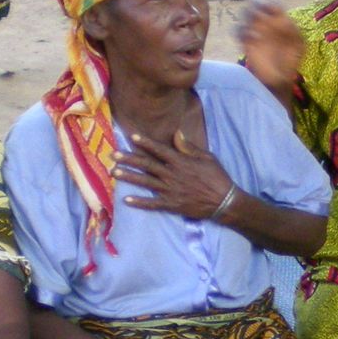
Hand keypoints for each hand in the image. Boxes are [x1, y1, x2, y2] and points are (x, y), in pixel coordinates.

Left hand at [115, 129, 237, 219]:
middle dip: (129, 159)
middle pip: (147, 165)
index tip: (131, 137)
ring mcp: (171, 191)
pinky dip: (139, 202)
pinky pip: (152, 204)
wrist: (224, 202)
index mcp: (181, 162)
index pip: (159, 150)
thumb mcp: (206, 157)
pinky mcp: (171, 205)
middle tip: (113, 155)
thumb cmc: (217, 177)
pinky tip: (126, 200)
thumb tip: (176, 133)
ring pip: (145, 182)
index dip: (145, 143)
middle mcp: (172, 175)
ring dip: (129, 177)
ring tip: (114, 173)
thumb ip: (189, 147)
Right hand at [240, 1, 303, 91]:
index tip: (274, 11)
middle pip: (256, 4)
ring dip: (248, 16)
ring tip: (257, 27)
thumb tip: (283, 21)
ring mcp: (254, 32)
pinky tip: (252, 39)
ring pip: (245, 14)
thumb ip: (294, 31)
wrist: (279, 78)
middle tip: (262, 15)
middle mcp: (265, 23)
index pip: (273, 4)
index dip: (272, 4)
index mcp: (279, 20)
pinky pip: (238, 31)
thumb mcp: (299, 45)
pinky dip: (242, 31)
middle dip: (257, 5)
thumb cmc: (291, 60)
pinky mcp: (246, 43)